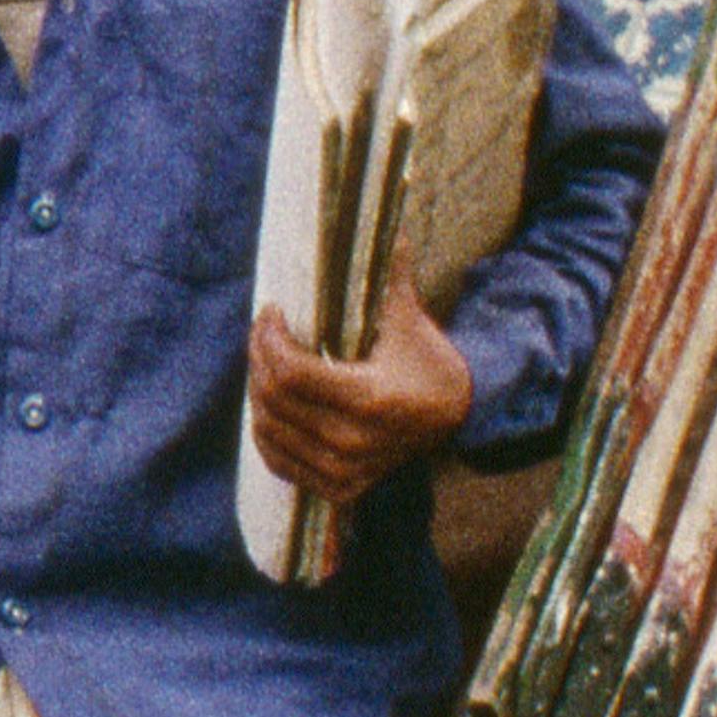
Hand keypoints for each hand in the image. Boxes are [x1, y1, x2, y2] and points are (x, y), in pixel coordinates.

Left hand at [242, 287, 478, 505]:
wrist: (459, 414)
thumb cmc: (429, 361)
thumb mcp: (411, 319)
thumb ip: (394, 276)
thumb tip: (393, 229)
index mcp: (370, 399)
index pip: (292, 372)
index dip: (269, 339)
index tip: (272, 313)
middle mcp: (353, 441)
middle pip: (275, 398)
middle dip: (258, 358)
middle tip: (263, 332)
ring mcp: (345, 469)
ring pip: (270, 430)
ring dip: (257, 392)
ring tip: (264, 363)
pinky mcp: (339, 486)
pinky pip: (280, 462)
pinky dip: (267, 433)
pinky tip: (269, 405)